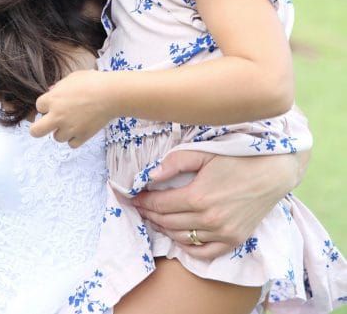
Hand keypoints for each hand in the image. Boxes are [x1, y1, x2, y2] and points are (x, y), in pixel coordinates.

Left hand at [30, 70, 113, 147]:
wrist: (111, 94)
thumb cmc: (93, 81)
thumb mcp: (73, 77)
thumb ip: (59, 86)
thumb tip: (51, 92)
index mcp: (53, 99)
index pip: (39, 106)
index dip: (46, 105)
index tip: (54, 103)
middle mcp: (57, 116)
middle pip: (36, 131)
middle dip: (38, 129)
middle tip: (47, 124)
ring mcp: (69, 128)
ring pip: (57, 137)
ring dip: (62, 131)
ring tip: (74, 122)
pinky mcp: (82, 136)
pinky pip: (72, 143)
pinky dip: (75, 138)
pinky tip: (81, 128)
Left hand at [131, 150, 303, 258]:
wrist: (273, 171)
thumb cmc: (238, 157)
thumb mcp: (205, 152)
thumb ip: (176, 162)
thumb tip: (150, 175)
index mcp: (198, 196)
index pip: (160, 204)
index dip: (143, 201)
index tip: (132, 197)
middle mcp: (208, 219)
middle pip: (167, 222)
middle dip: (150, 214)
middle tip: (140, 206)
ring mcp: (222, 233)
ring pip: (182, 238)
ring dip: (165, 229)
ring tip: (156, 218)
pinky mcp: (234, 240)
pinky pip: (204, 252)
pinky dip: (188, 247)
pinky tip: (180, 236)